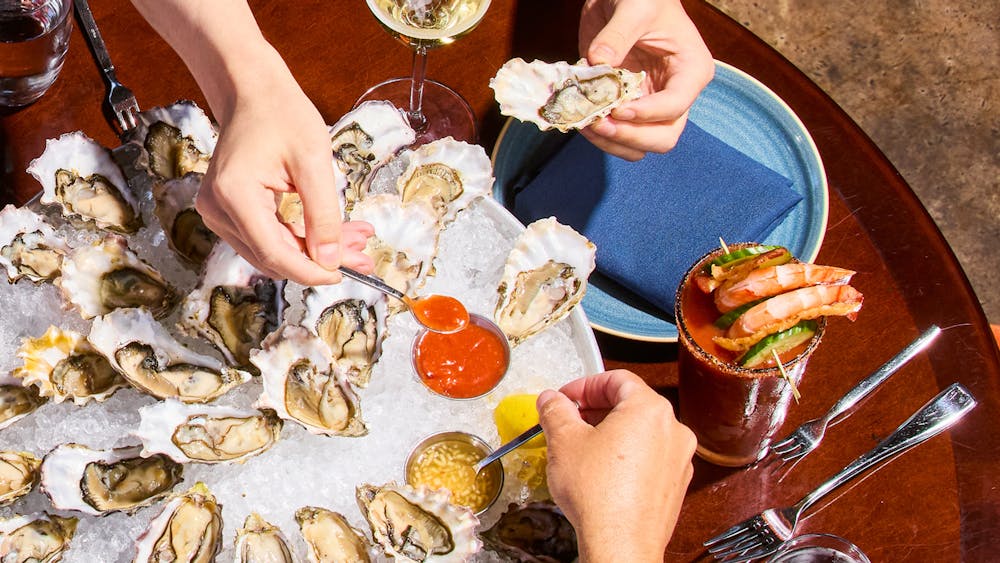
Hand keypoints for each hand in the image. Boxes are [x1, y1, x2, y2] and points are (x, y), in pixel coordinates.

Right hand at [194, 51, 374, 283]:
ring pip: (273, 252)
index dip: (312, 271)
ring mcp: (218, 213)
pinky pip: (267, 238)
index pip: (276, 254)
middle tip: (363, 255)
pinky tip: (332, 232)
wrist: (252, 92)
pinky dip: (300, 238)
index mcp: (235, 195)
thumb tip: (330, 261)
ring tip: (355, 238)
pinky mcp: (227, 213)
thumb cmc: (282, 115)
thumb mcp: (314, 162)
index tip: (346, 272)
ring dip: (313, 251)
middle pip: (275, 257)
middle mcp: (217, 210)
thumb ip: (323, 215)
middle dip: (320, 260)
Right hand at [537, 370, 695, 561]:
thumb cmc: (599, 495)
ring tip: (582, 446)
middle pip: (632, 404)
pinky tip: (602, 472)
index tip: (566, 397)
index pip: (617, 379)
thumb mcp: (564, 441)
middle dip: (596, 408)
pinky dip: (626, 456)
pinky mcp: (675, 485)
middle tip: (570, 419)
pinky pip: (650, 458)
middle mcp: (673, 430)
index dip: (585, 385)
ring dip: (611, 432)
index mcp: (650, 409)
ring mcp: (678, 459)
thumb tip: (551, 400)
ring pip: (642, 432)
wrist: (621, 544)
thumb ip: (556, 411)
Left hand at [579, 0, 714, 159]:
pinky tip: (582, 120)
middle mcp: (675, 95)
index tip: (617, 109)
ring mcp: (650, 106)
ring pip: (640, 146)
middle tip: (599, 123)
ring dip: (612, 142)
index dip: (647, 114)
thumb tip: (597, 63)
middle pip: (663, 138)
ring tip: (587, 123)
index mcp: (690, 71)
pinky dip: (600, 137)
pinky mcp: (627, 108)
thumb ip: (616, 36)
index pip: (676, 106)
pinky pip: (619, 137)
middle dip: (630, 136)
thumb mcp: (633, 8)